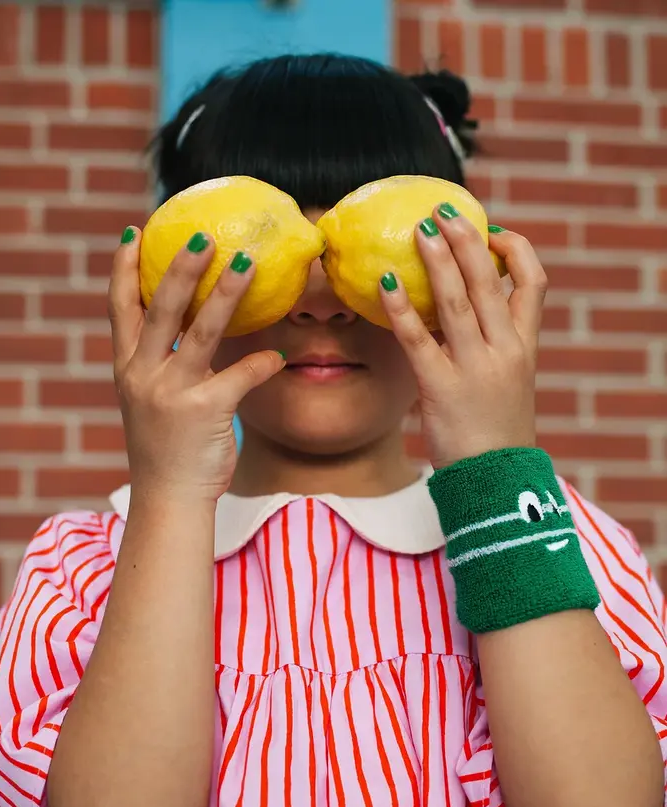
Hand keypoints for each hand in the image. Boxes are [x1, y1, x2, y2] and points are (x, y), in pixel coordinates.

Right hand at [108, 229, 285, 504]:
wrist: (168, 501)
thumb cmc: (166, 451)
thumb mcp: (150, 403)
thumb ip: (162, 366)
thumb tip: (196, 327)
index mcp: (126, 369)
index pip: (119, 308)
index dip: (123, 268)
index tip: (135, 232)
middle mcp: (143, 375)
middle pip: (160, 308)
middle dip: (181, 267)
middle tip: (204, 235)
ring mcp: (172, 393)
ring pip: (201, 331)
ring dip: (226, 292)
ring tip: (247, 261)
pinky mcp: (205, 412)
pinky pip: (241, 375)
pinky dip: (262, 362)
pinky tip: (280, 353)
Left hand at [379, 209, 545, 470]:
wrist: (497, 484)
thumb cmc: (496, 436)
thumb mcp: (508, 387)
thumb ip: (490, 351)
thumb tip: (454, 321)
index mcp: (525, 348)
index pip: (533, 284)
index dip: (515, 251)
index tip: (494, 233)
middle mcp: (505, 351)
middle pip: (490, 281)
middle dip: (467, 240)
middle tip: (443, 211)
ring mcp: (475, 368)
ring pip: (457, 301)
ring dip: (437, 260)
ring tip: (419, 230)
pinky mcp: (442, 388)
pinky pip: (418, 339)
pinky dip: (401, 309)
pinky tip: (384, 283)